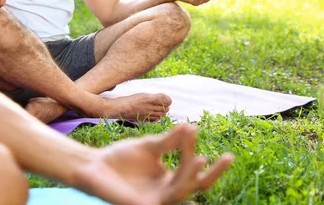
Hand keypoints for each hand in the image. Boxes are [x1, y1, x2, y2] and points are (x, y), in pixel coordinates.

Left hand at [74, 124, 233, 204]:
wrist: (94, 165)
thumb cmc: (120, 157)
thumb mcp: (149, 147)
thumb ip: (169, 141)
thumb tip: (190, 126)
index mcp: (169, 178)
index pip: (191, 167)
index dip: (196, 149)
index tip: (196, 128)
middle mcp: (167, 190)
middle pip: (196, 183)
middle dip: (214, 172)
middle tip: (229, 157)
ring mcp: (157, 200)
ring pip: (182, 189)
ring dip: (191, 175)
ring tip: (199, 158)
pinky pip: (165, 199)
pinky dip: (174, 189)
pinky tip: (182, 183)